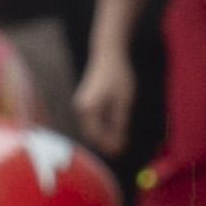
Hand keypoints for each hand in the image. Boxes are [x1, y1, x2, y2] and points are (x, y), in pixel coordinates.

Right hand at [70, 41, 136, 157]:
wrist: (108, 53)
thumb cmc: (118, 75)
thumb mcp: (124, 101)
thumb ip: (120, 123)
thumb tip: (119, 142)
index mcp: (88, 109)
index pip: (97, 135)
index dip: (109, 145)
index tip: (121, 151)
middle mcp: (81, 108)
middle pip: (93, 134)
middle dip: (106, 143)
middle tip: (121, 149)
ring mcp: (82, 105)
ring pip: (93, 128)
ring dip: (105, 135)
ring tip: (120, 140)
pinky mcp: (86, 102)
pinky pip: (93, 120)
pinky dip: (103, 126)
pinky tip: (115, 127)